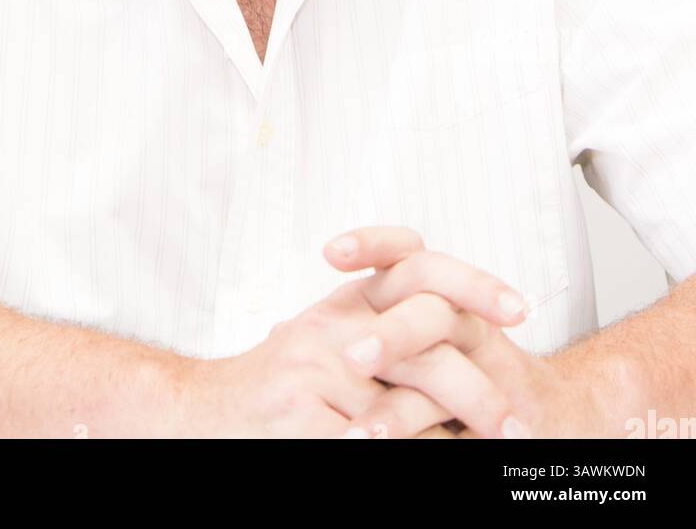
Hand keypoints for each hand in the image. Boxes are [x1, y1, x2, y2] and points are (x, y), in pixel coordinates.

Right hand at [176, 226, 529, 437]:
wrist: (199, 414)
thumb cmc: (276, 394)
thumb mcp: (330, 351)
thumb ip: (387, 346)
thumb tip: (466, 364)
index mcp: (346, 303)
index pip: (414, 263)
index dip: (471, 282)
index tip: (519, 309)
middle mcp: (332, 325)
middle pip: (425, 334)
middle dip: (479, 384)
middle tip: (517, 423)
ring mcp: (316, 369)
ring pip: (406, 400)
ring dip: (453, 433)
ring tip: (494, 448)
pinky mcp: (302, 415)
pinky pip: (374, 438)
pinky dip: (411, 451)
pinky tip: (435, 455)